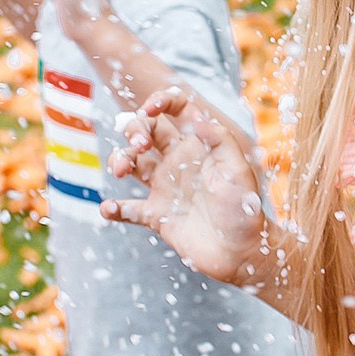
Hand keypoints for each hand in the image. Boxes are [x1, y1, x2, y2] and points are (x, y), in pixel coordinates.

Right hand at [101, 89, 265, 283]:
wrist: (241, 254)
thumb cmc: (245, 210)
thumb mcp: (238, 171)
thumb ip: (219, 141)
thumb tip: (196, 117)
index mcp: (198, 146)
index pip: (177, 110)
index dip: (160, 101)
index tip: (150, 109)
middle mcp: (178, 162)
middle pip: (146, 131)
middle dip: (134, 129)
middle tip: (138, 145)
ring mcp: (165, 188)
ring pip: (132, 163)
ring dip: (119, 160)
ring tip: (119, 171)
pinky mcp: (156, 216)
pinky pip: (127, 209)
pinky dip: (113, 208)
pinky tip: (109, 208)